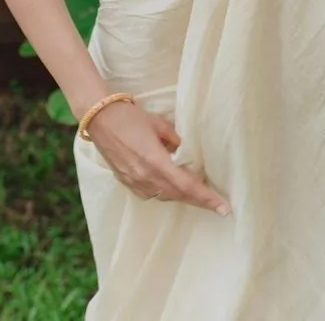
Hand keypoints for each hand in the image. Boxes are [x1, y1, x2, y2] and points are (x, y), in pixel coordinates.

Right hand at [86, 100, 230, 215]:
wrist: (100, 118)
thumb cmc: (131, 117)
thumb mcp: (159, 124)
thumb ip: (176, 140)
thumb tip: (187, 151)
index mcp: (156, 162)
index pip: (187, 186)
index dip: (206, 198)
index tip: (224, 208)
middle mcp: (145, 177)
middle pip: (178, 195)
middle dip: (198, 200)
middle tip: (217, 204)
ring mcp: (134, 182)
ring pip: (164, 196)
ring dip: (181, 195)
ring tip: (197, 193)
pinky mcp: (126, 182)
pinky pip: (150, 193)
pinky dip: (164, 191)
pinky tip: (170, 184)